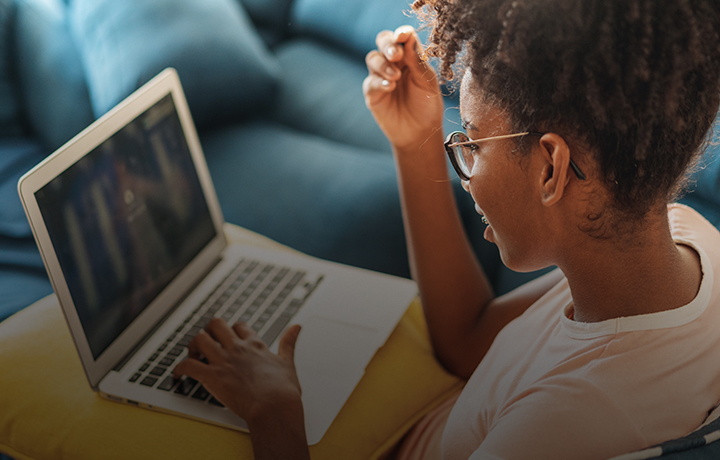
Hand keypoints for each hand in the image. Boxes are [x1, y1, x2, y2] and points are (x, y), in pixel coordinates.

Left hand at [173, 318, 302, 423]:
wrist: (274, 407)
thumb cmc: (283, 390)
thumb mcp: (288, 362)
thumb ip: (289, 342)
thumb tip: (297, 327)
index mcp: (254, 345)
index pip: (239, 326)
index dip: (232, 330)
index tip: (230, 337)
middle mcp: (237, 348)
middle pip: (216, 324)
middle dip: (209, 330)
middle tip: (207, 342)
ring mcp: (223, 361)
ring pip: (199, 338)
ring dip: (193, 345)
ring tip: (193, 355)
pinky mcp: (212, 376)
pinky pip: (188, 365)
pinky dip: (179, 368)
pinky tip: (178, 374)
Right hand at [363, 25, 444, 149]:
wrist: (420, 132)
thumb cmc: (427, 105)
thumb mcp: (427, 82)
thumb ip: (417, 61)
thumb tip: (408, 38)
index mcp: (410, 56)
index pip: (403, 37)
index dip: (402, 33)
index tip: (403, 36)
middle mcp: (394, 63)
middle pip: (383, 41)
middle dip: (387, 44)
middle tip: (396, 55)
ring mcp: (381, 76)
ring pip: (373, 58)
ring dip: (383, 64)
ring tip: (396, 77)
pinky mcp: (373, 92)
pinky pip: (371, 81)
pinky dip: (379, 82)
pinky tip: (390, 87)